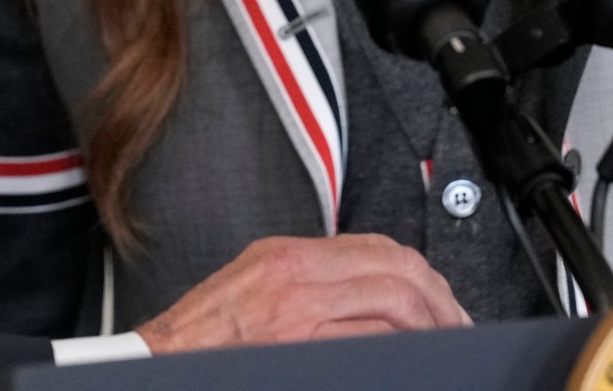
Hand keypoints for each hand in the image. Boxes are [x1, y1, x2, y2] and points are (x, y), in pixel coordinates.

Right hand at [133, 234, 469, 352]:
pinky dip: (403, 350)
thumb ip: (307, 285)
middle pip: (397, 267)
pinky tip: (413, 360)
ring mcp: (299, 311)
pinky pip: (372, 340)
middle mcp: (294, 274)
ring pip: (395, 300)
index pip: (378, 247)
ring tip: (444, 343)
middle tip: (457, 325)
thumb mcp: (253, 291)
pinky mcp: (299, 345)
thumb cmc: (198, 344)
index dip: (422, 275)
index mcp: (285, 258)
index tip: (439, 301)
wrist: (155, 366)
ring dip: (432, 325)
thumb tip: (366, 298)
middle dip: (440, 298)